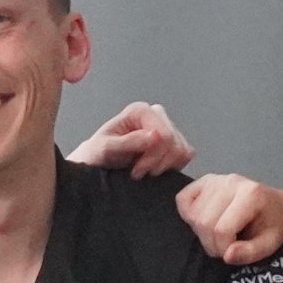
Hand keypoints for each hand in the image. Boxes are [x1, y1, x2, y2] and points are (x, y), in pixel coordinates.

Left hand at [67, 100, 194, 177]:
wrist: (98, 162)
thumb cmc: (98, 154)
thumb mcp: (107, 148)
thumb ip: (130, 142)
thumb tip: (156, 135)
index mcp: (141, 111)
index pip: (164, 135)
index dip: (153, 157)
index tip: (136, 170)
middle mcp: (156, 114)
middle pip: (174, 143)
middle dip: (157, 163)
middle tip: (138, 172)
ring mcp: (166, 126)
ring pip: (182, 150)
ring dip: (163, 166)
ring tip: (143, 171)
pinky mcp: (173, 141)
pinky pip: (185, 155)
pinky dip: (171, 166)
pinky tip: (154, 168)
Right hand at [175, 173, 282, 265]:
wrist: (278, 205)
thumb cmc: (273, 225)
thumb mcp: (270, 244)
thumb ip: (250, 252)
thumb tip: (227, 256)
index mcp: (251, 194)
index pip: (222, 230)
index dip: (223, 249)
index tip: (233, 252)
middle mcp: (230, 181)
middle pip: (204, 222)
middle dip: (212, 244)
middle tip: (225, 247)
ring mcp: (216, 179)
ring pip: (193, 215)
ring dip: (202, 233)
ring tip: (219, 234)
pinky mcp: (204, 180)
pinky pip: (183, 200)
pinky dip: (188, 215)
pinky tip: (205, 220)